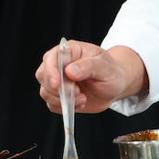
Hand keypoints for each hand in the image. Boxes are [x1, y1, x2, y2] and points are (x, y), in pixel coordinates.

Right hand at [34, 41, 148, 113]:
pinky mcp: (59, 96)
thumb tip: (69, 71)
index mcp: (69, 51)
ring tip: (82, 98)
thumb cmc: (111, 71)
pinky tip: (80, 103)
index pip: (51, 58)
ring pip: (45, 91)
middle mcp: (59, 65)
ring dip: (62, 100)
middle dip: (57, 89)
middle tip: (77, 92)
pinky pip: (52, 104)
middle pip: (43, 75)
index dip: (51, 71)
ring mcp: (58, 81)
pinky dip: (64, 108)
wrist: (116, 86)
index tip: (58, 85)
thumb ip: (88, 66)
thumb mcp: (105, 66)